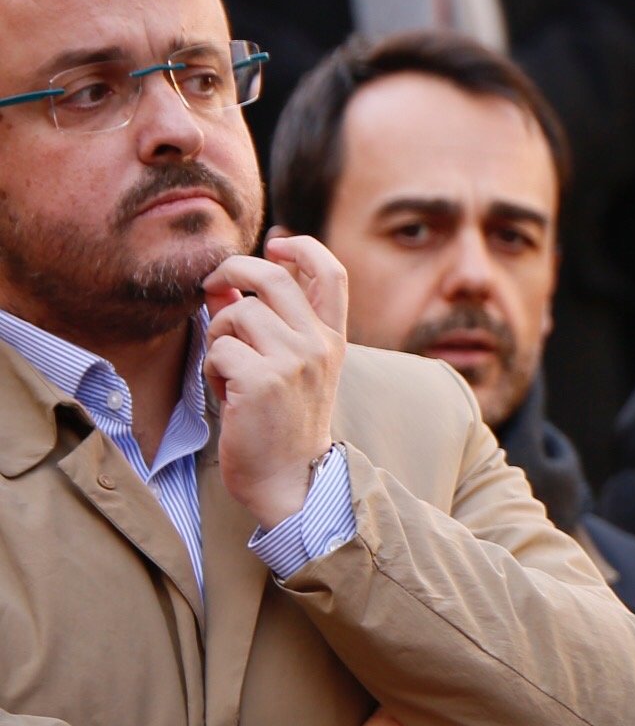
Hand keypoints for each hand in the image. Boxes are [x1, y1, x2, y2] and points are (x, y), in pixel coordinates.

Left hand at [204, 233, 347, 528]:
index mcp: (333, 338)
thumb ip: (262, 323)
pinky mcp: (262, 380)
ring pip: (237, 312)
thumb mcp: (287, 367)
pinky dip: (212, 369)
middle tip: (212, 284)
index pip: (330, 272)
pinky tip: (225, 391)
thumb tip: (223, 284)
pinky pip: (219, 348)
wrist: (290, 479)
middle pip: (273, 276)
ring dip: (218, 335)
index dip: (301, 247)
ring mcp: (294, 361)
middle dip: (232, 271)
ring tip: (227, 367)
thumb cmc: (282, 423)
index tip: (275, 246)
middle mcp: (319, 344)